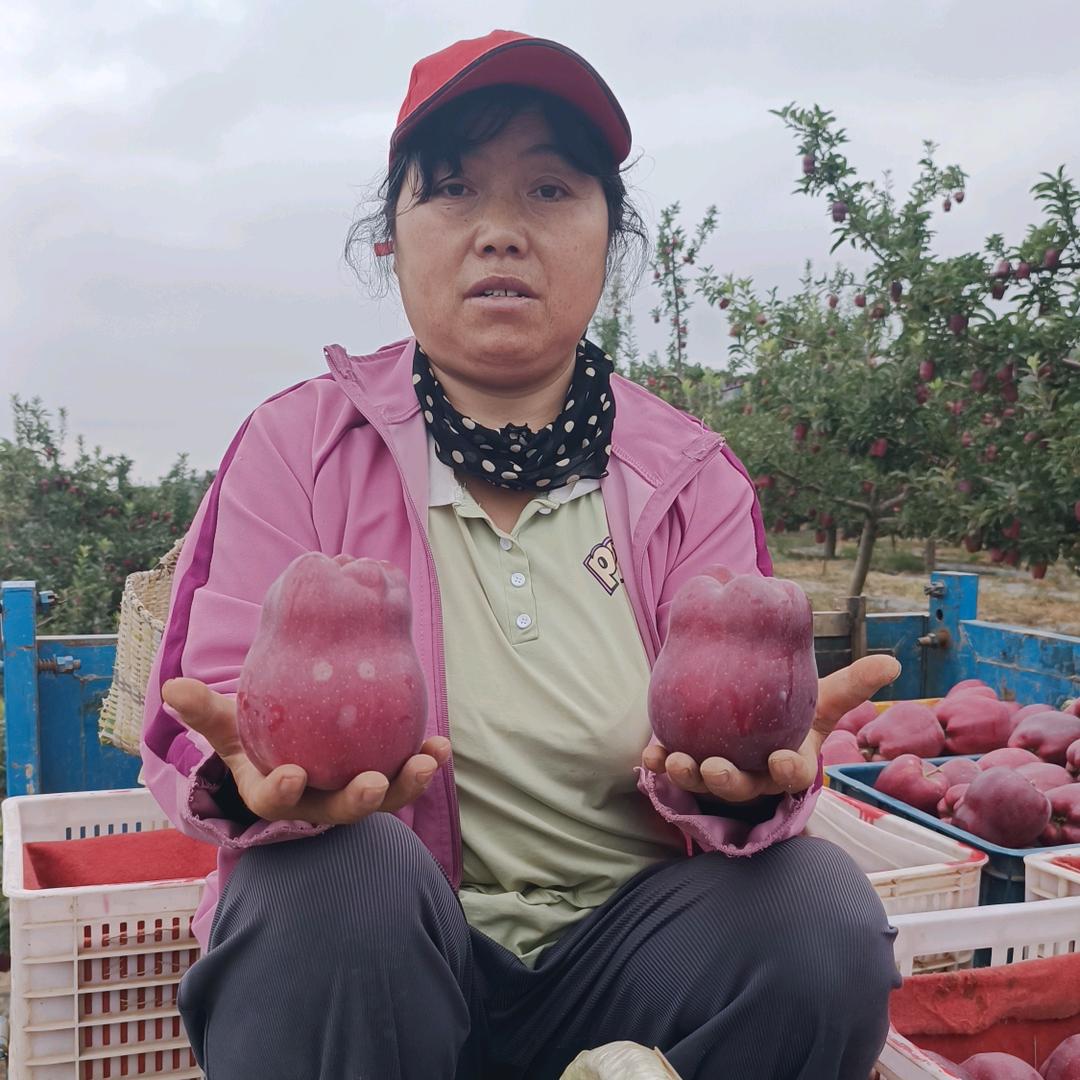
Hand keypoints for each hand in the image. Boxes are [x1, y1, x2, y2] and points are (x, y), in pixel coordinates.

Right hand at [162, 676, 450, 825]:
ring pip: (382, 798)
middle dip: (358, 800)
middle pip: (339, 811)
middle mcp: (318, 803)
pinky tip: (440, 744)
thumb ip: (205, 711)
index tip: (292, 775)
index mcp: (275, 793)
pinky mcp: (383, 778)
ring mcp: (353, 794)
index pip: (276, 802)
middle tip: (372, 782)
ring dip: (406, 783)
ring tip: (428, 759)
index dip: (283, 792)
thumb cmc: (257, 736)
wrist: (291, 745)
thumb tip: (171, 688)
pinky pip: (405, 774)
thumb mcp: (230, 725)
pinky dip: (424, 760)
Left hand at [641, 654, 900, 803]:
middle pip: (742, 787)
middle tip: (712, 767)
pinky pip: (672, 769)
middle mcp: (753, 777)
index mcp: (786, 763)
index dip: (787, 771)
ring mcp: (719, 776)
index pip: (791, 774)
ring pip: (703, 784)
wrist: (753, 726)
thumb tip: (893, 662)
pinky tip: (649, 753)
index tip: (781, 759)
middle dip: (727, 782)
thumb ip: (852, 685)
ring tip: (674, 761)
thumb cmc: (790, 717)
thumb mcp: (819, 701)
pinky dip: (659, 763)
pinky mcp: (689, 767)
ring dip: (688, 775)